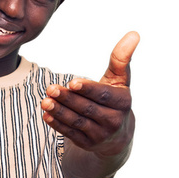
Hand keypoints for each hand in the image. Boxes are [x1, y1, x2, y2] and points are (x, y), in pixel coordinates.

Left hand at [41, 31, 139, 156]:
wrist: (117, 135)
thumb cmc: (114, 99)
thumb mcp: (120, 80)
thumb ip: (121, 59)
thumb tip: (133, 34)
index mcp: (122, 102)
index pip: (103, 95)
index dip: (88, 89)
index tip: (72, 82)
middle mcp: (113, 120)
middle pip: (87, 108)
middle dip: (68, 99)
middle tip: (50, 88)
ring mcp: (100, 134)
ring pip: (77, 122)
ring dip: (60, 112)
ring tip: (45, 101)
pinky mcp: (87, 143)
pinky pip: (71, 133)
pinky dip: (58, 124)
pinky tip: (46, 114)